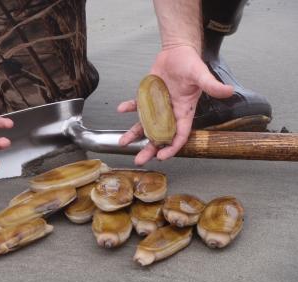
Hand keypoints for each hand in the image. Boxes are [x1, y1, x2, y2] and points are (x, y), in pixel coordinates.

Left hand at [117, 46, 233, 164]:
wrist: (178, 51)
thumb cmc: (191, 63)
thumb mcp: (201, 74)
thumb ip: (212, 85)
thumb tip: (229, 91)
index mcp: (184, 111)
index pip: (179, 135)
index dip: (172, 147)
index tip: (162, 156)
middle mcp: (170, 112)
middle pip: (159, 135)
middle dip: (149, 149)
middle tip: (139, 160)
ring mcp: (157, 105)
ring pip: (145, 124)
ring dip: (135, 134)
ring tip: (123, 143)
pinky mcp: (148, 96)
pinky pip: (137, 105)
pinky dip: (129, 107)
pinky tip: (121, 109)